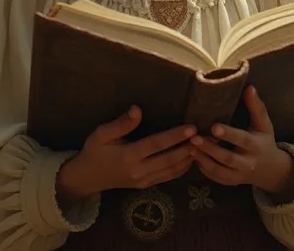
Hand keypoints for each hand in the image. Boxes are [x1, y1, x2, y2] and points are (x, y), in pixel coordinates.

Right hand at [56, 106, 195, 204]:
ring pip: (172, 170)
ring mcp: (144, 181)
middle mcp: (139, 171)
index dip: (175, 136)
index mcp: (128, 156)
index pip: (156, 144)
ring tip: (204, 145)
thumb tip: (138, 109)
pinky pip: (168, 176)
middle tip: (206, 136)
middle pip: (169, 159)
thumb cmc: (95, 150)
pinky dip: (182, 168)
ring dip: (189, 158)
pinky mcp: (146, 185)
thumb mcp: (101, 134)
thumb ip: (121, 123)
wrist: (87, 177)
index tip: (191, 127)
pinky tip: (192, 157)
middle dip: (189, 148)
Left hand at [189, 86, 293, 199]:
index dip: (228, 134)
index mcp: (256, 145)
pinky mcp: (231, 182)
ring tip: (189, 147)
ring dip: (204, 159)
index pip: (242, 139)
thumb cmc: (264, 140)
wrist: (270, 169)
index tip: (213, 126)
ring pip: (220, 171)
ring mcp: (239, 176)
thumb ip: (256, 106)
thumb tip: (249, 87)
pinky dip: (204, 169)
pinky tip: (193, 158)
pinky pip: (216, 178)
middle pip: (228, 158)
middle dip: (210, 149)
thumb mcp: (264, 124)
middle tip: (194, 138)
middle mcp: (248, 163)